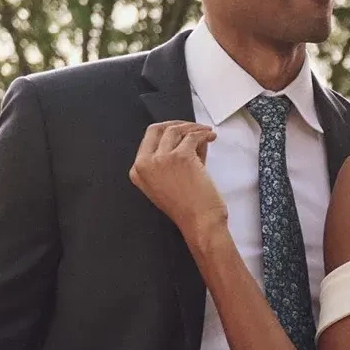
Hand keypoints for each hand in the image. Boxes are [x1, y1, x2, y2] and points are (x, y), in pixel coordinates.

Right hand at [129, 121, 224, 246]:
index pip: (148, 139)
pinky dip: (203, 134)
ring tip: (207, 133)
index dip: (166, 132)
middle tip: (193, 127)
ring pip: (176, 130)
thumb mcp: (170, 182)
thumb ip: (172, 159)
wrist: (200, 224)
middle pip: (158, 129)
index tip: (180, 130)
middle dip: (177, 124)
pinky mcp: (180, 156)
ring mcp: (161, 159)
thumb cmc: (189, 209)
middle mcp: (145, 163)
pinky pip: (193, 137)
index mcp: (138, 171)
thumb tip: (189, 136)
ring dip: (193, 128)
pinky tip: (211, 136)